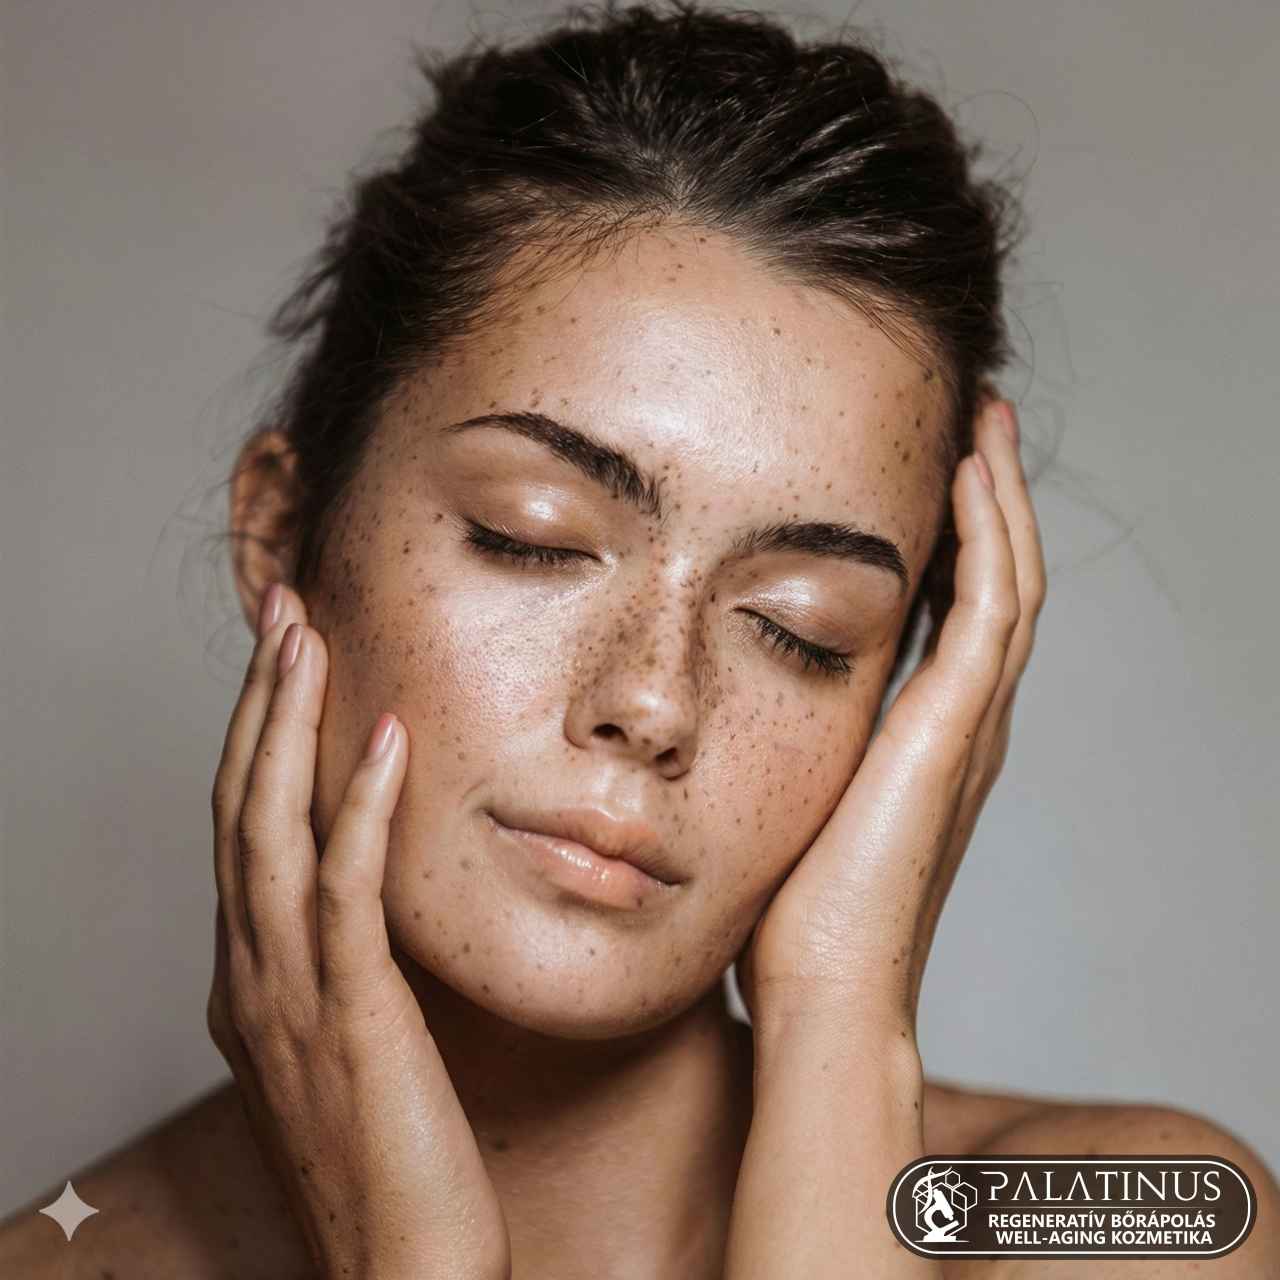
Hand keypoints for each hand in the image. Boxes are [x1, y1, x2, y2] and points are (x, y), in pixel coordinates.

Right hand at [207, 584, 510, 1279]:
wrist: (400, 1275)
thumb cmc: (389, 1163)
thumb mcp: (347, 1048)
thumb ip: (339, 974)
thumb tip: (361, 914)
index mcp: (252, 978)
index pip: (242, 830)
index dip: (256, 737)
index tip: (285, 659)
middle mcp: (253, 975)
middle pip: (242, 808)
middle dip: (258, 702)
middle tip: (281, 612)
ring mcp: (291, 995)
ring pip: (273, 831)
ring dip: (288, 726)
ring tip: (308, 638)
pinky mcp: (351, 1016)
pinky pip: (344, 891)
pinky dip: (357, 806)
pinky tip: (383, 739)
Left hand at [736, 396, 1045, 1040]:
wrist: (821, 990)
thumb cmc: (792, 913)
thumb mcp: (793, 799)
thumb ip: (791, 745)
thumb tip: (729, 707)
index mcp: (926, 737)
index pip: (956, 614)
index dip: (952, 541)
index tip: (926, 477)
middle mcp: (961, 722)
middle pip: (996, 583)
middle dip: (985, 501)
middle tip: (969, 425)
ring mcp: (967, 725)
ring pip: (1008, 580)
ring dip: (996, 498)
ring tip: (977, 424)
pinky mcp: (951, 729)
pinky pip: (991, 605)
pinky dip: (989, 534)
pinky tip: (967, 473)